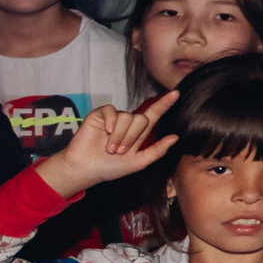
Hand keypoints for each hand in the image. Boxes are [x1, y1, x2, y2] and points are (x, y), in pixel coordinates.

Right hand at [38, 93, 179, 195]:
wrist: (86, 169)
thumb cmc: (110, 167)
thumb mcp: (138, 162)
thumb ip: (157, 151)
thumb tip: (175, 137)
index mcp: (138, 133)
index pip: (154, 115)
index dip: (164, 104)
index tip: (176, 93)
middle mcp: (128, 123)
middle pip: (141, 119)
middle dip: (131, 137)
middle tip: (119, 151)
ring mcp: (114, 118)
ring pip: (126, 116)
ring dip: (119, 135)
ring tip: (110, 148)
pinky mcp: (99, 115)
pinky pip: (110, 110)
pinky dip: (111, 121)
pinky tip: (106, 132)